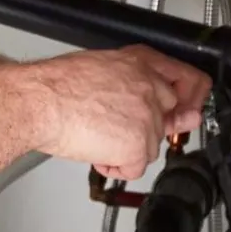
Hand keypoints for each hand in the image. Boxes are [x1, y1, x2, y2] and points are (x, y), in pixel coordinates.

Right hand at [16, 44, 212, 180]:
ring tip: (95, 133)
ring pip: (150, 146)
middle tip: (120, 128)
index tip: (187, 110)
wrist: (39, 102)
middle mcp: (151, 87)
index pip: (190, 79)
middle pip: (169, 117)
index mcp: (140, 62)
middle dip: (148, 128)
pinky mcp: (139, 146)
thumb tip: (159, 102)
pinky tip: (96, 151)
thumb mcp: (101, 67)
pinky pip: (135, 168)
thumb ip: (136, 81)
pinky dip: (115, 166)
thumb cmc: (56, 85)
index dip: (191, 98)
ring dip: (125, 148)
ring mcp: (148, 117)